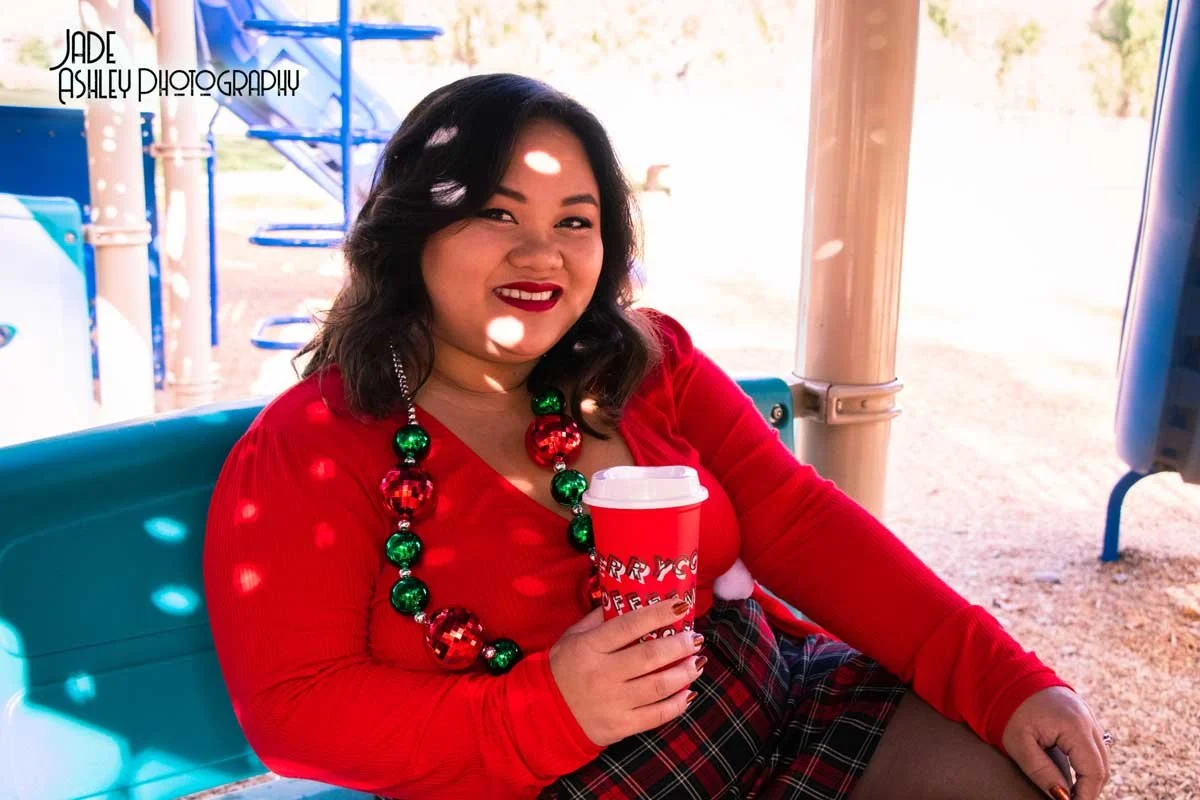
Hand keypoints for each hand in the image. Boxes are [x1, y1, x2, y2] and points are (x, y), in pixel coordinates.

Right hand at [548, 600, 704, 747]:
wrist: (544, 714)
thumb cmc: (562, 668)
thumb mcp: (573, 637)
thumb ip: (598, 618)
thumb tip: (627, 597)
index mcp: (590, 647)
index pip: (629, 625)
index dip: (658, 614)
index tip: (681, 605)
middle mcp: (603, 674)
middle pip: (650, 657)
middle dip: (679, 645)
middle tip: (694, 638)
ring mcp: (613, 702)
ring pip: (658, 686)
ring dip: (684, 673)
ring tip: (696, 662)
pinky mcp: (621, 726)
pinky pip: (656, 716)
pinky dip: (677, 704)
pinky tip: (688, 692)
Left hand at [1001, 687, 1110, 799]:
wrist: (1006, 677)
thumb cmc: (1009, 711)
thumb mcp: (1020, 745)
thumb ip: (1042, 772)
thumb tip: (1062, 797)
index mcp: (1075, 726)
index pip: (1094, 770)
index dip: (1086, 793)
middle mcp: (1088, 719)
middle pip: (1102, 765)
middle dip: (1090, 787)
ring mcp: (1088, 714)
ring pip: (1102, 755)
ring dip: (1090, 775)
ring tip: (1072, 791)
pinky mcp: (1084, 714)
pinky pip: (1094, 744)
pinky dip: (1088, 761)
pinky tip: (1073, 773)